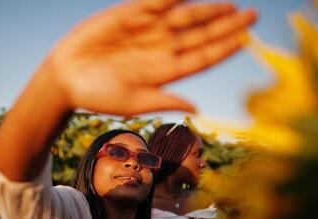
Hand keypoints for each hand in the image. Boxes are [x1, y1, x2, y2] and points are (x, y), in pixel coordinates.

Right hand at [45, 0, 256, 116]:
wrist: (65, 76)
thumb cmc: (96, 96)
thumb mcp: (131, 102)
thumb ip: (163, 100)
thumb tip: (197, 109)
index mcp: (165, 73)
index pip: (201, 59)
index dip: (224, 49)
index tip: (247, 40)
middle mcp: (161, 49)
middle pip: (200, 35)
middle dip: (225, 25)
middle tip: (252, 15)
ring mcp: (147, 30)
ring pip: (184, 16)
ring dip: (207, 9)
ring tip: (230, 5)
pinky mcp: (130, 14)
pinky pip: (158, 1)